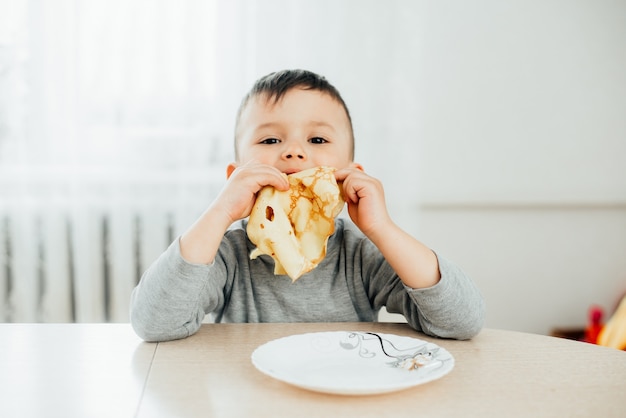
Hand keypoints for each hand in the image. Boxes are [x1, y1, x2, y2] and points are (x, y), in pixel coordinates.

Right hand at [216, 161, 289, 223]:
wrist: (223, 213)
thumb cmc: (236, 208)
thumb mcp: (251, 196)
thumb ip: (261, 189)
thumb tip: (276, 190)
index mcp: (242, 171)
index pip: (262, 167)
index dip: (272, 174)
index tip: (281, 183)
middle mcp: (243, 169)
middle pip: (267, 167)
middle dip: (278, 175)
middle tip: (286, 185)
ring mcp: (245, 172)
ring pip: (269, 170)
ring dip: (280, 178)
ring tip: (286, 187)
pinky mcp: (248, 178)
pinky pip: (268, 176)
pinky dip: (278, 181)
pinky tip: (283, 188)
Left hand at [336, 166, 440, 288]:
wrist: (376, 229)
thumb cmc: (365, 219)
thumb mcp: (353, 200)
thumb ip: (348, 190)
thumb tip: (337, 182)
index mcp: (369, 183)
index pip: (353, 171)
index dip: (342, 175)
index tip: (335, 185)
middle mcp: (372, 181)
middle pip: (351, 170)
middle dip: (340, 178)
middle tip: (338, 190)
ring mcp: (373, 182)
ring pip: (350, 175)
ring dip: (346, 188)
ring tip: (351, 200)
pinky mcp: (371, 186)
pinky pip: (352, 182)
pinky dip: (350, 192)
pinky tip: (355, 201)